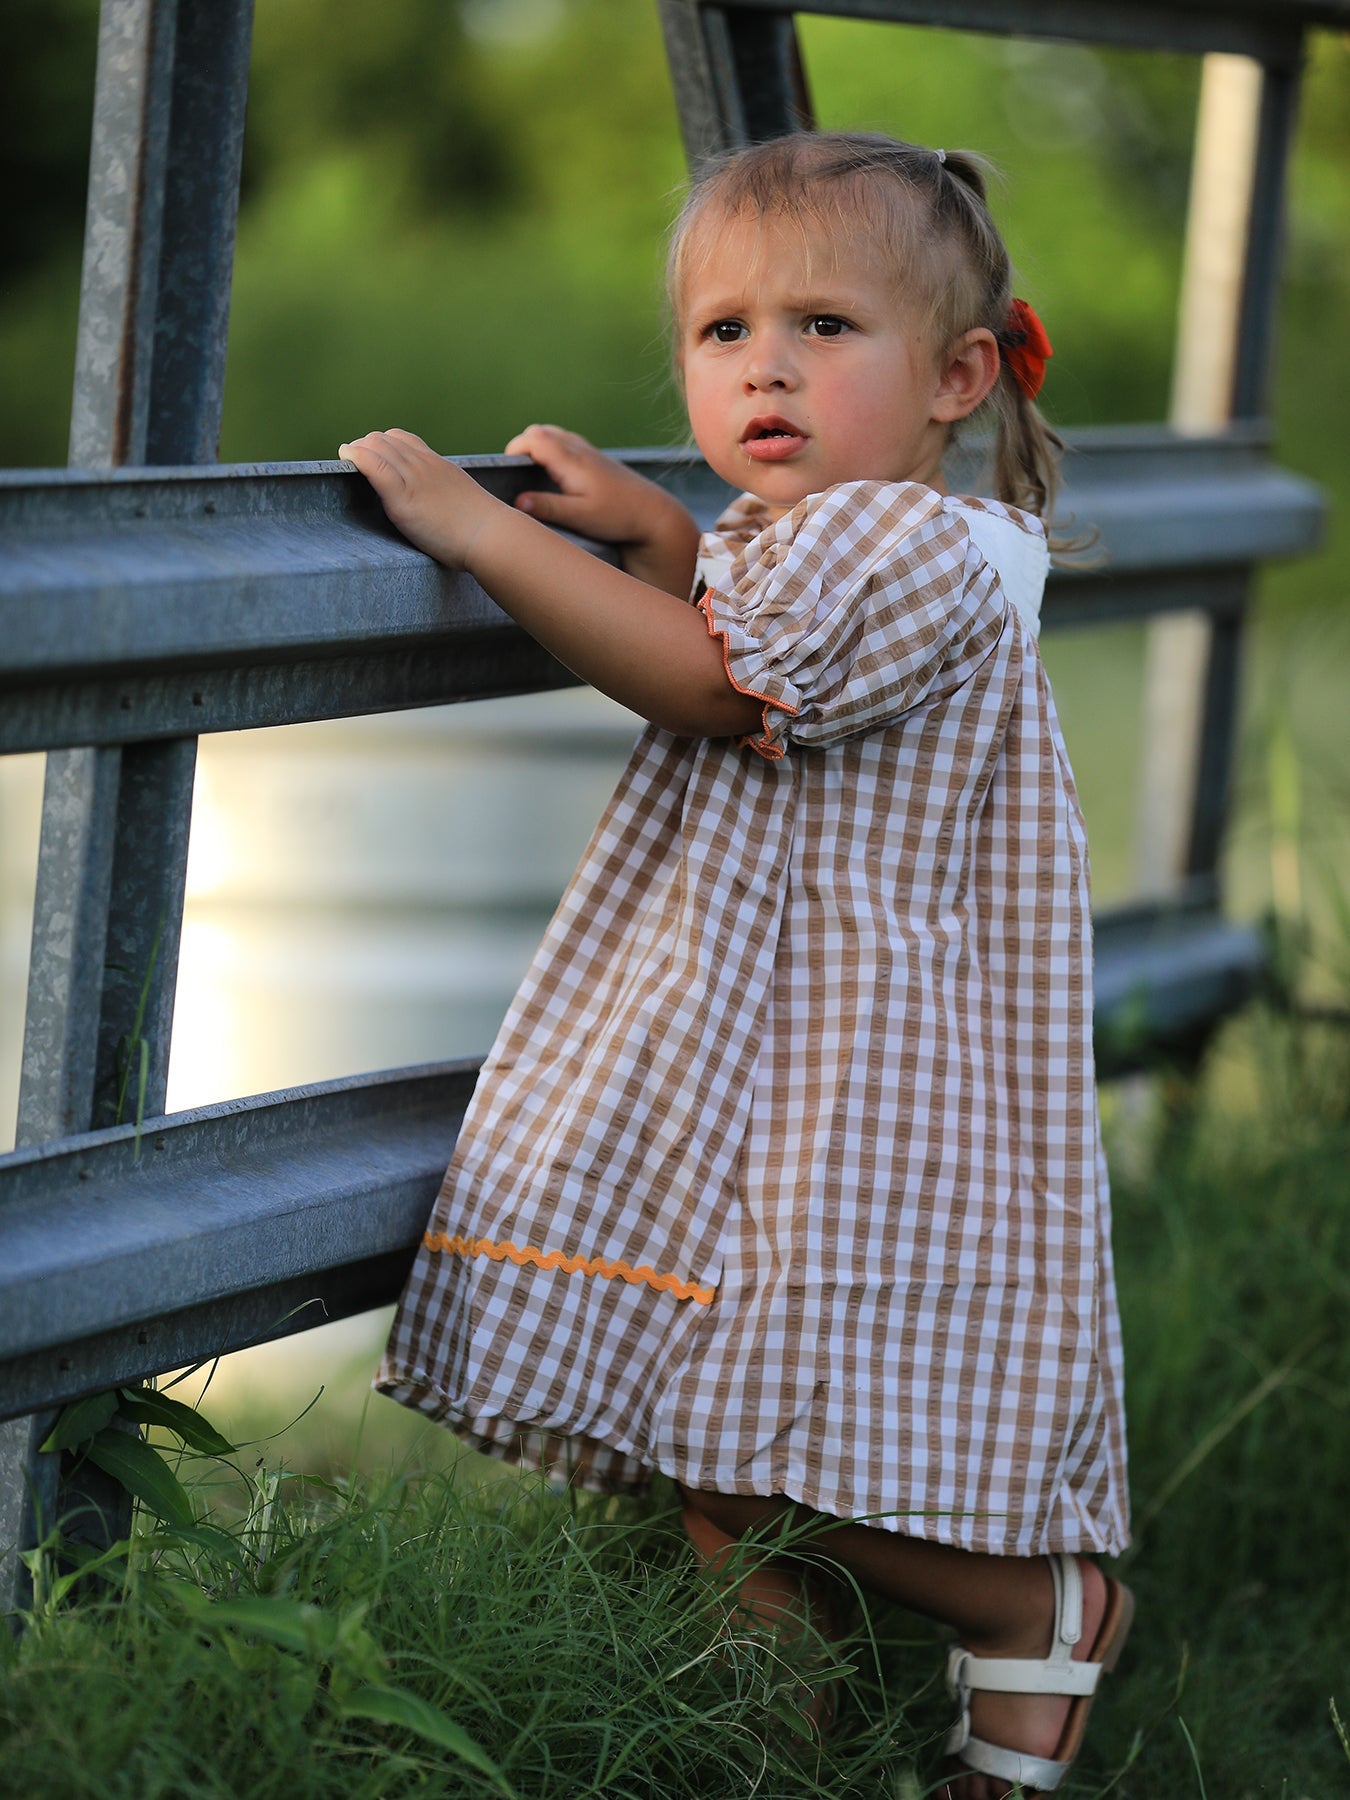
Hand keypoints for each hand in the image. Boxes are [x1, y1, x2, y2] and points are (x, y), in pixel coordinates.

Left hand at [338, 428, 496, 569]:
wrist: (491, 535)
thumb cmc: (483, 529)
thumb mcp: (462, 500)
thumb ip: (445, 497)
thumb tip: (441, 510)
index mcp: (437, 465)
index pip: (402, 440)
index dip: (381, 444)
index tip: (370, 456)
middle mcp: (424, 465)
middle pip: (384, 440)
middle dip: (363, 446)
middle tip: (351, 460)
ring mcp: (413, 478)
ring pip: (375, 447)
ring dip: (356, 450)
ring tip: (346, 460)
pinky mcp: (403, 496)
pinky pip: (374, 465)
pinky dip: (356, 457)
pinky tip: (346, 458)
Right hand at [507, 424, 697, 596]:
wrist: (654, 513)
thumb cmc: (618, 517)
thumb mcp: (581, 517)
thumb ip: (548, 507)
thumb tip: (518, 501)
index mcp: (571, 461)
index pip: (533, 439)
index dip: (514, 450)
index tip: (507, 471)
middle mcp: (579, 450)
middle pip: (540, 431)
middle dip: (522, 447)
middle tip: (517, 475)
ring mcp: (589, 452)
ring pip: (554, 435)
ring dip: (537, 447)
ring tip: (533, 475)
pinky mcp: (597, 459)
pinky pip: (566, 443)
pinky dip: (552, 451)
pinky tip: (556, 475)